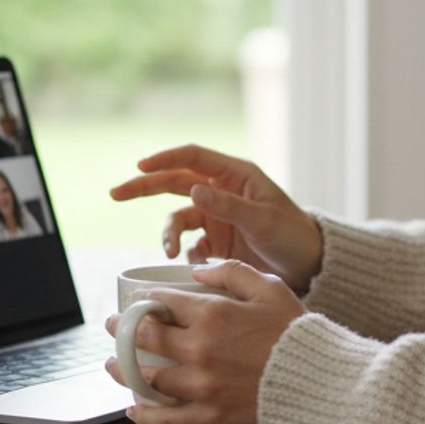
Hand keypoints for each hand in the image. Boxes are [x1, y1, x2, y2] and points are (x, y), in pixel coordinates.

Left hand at [103, 260, 306, 423]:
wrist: (321, 382)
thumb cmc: (297, 332)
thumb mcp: (271, 288)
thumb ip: (233, 272)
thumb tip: (198, 269)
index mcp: (212, 315)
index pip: (163, 303)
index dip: (145, 300)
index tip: (139, 301)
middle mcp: (199, 350)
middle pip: (145, 338)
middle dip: (123, 330)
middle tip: (113, 328)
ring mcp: (201, 386)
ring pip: (148, 378)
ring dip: (124, 370)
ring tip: (113, 365)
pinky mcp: (209, 416)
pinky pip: (167, 419)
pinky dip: (145, 415)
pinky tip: (134, 410)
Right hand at [110, 144, 324, 293]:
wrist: (308, 266)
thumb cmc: (293, 234)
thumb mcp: (263, 219)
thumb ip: (228, 205)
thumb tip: (192, 187)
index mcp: (235, 175)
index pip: (192, 157)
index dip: (164, 158)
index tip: (140, 165)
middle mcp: (221, 192)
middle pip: (174, 182)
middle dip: (144, 186)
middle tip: (116, 193)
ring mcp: (216, 218)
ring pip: (178, 219)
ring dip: (168, 234)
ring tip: (170, 251)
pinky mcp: (215, 243)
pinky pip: (188, 245)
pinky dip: (184, 254)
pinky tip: (194, 265)